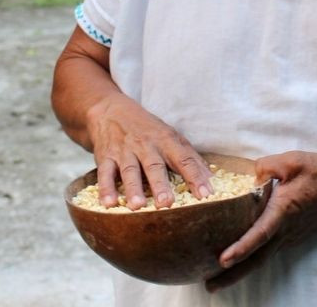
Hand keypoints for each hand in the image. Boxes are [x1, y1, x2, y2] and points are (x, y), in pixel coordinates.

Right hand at [87, 93, 211, 210]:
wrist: (111, 110)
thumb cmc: (147, 128)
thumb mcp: (170, 136)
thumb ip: (190, 157)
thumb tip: (211, 178)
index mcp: (166, 140)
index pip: (183, 158)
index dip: (195, 175)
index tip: (205, 193)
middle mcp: (146, 145)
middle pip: (154, 165)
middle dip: (160, 184)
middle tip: (167, 203)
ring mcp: (125, 151)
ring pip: (130, 170)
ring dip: (133, 188)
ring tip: (137, 205)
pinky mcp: (106, 157)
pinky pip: (105, 173)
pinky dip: (105, 188)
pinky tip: (108, 203)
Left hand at [205, 151, 316, 291]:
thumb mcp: (292, 161)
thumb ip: (266, 166)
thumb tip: (250, 175)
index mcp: (283, 211)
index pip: (259, 233)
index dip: (241, 248)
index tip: (223, 260)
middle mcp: (285, 230)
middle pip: (256, 258)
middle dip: (232, 274)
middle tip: (209, 287)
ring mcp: (289, 236)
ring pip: (262, 257)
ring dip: (240, 270)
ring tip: (217, 280)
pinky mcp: (292, 235)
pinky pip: (269, 250)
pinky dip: (252, 258)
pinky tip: (240, 260)